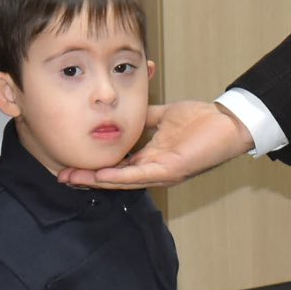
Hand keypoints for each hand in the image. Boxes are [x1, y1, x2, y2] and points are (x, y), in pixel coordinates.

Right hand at [59, 100, 253, 189]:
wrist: (227, 123)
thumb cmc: (201, 121)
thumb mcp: (164, 116)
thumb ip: (144, 117)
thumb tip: (123, 109)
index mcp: (151, 157)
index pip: (118, 165)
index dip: (95, 165)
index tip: (72, 162)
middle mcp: (153, 169)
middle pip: (115, 177)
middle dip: (88, 177)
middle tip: (63, 176)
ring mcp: (161, 172)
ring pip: (123, 179)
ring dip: (97, 180)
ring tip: (74, 178)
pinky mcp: (171, 170)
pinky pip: (141, 174)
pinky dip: (120, 176)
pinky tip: (101, 176)